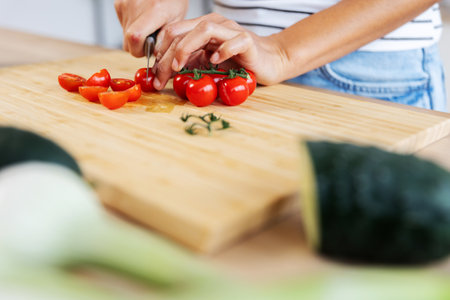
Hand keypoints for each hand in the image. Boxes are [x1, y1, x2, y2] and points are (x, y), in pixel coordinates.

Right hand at [114, 0, 188, 56]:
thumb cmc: (173, 1)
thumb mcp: (177, 20)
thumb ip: (165, 38)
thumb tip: (155, 54)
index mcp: (154, 11)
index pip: (135, 38)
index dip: (139, 50)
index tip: (149, 50)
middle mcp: (136, 6)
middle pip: (127, 41)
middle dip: (139, 46)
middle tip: (151, 38)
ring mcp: (125, 4)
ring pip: (124, 35)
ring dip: (136, 36)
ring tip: (148, 26)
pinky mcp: (119, 4)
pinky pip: (122, 26)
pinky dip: (131, 27)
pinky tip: (142, 19)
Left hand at [152, 13, 285, 89]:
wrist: (268, 62)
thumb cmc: (238, 63)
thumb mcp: (207, 64)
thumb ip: (189, 63)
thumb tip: (163, 73)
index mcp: (202, 27)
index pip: (173, 32)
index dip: (160, 52)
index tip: (154, 73)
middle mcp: (215, 24)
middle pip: (183, 31)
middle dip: (167, 55)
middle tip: (160, 77)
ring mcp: (231, 30)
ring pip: (204, 29)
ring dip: (186, 48)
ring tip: (179, 66)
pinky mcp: (247, 41)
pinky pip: (233, 42)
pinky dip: (222, 50)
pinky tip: (214, 61)